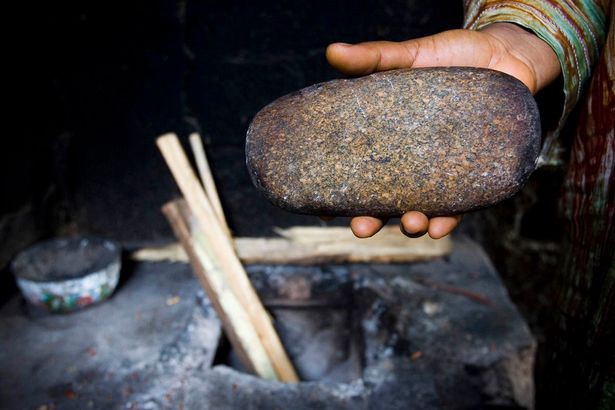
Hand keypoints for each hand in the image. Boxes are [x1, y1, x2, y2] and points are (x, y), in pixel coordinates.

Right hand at [326, 23, 559, 238]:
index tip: (323, 211)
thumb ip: (374, 58)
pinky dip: (448, 221)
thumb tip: (332, 51)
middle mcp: (409, 162)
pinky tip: (439, 228)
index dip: (338, 194)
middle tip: (361, 228)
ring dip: (411, 224)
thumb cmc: (453, 56)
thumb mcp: (410, 55)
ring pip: (419, 209)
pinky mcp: (473, 176)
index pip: (355, 172)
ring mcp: (439, 172)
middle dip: (370, 220)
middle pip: (383, 201)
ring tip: (410, 223)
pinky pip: (458, 207)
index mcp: (386, 140)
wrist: (506, 55)